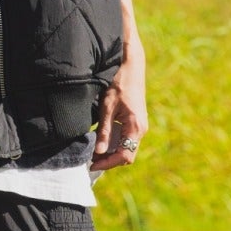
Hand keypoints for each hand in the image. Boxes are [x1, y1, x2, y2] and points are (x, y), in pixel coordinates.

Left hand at [94, 0, 147, 172]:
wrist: (131, 65)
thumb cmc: (119, 83)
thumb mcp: (107, 107)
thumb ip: (104, 131)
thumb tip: (99, 152)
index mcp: (136, 127)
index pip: (125, 156)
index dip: (108, 163)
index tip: (92, 165)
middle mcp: (141, 129)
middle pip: (127, 155)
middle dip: (109, 161)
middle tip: (90, 163)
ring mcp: (140, 125)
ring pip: (127, 148)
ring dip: (111, 154)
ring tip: (93, 155)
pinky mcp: (135, 121)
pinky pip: (126, 139)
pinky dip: (115, 144)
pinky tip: (101, 143)